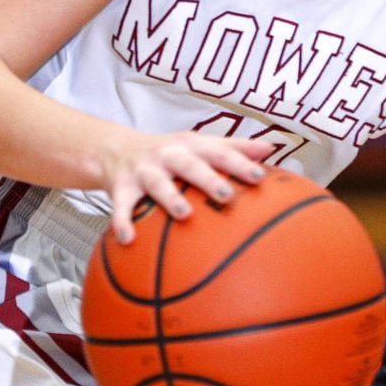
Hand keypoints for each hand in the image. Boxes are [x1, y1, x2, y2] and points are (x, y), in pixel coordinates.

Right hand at [100, 131, 273, 243]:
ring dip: (170, 198)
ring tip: (184, 215)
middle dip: (207, 178)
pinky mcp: (120, 186)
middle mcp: (168, 155)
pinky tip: (128, 240)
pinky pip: (121, 206)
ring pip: (157, 183)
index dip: (240, 163)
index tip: (260, 177)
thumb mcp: (199, 145)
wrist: (115, 149)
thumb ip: (234, 147)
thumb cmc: (170, 152)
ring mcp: (144, 170)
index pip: (219, 152)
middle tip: (227, 195)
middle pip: (190, 164)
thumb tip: (270, 148)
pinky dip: (122, 221)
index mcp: (191, 145)